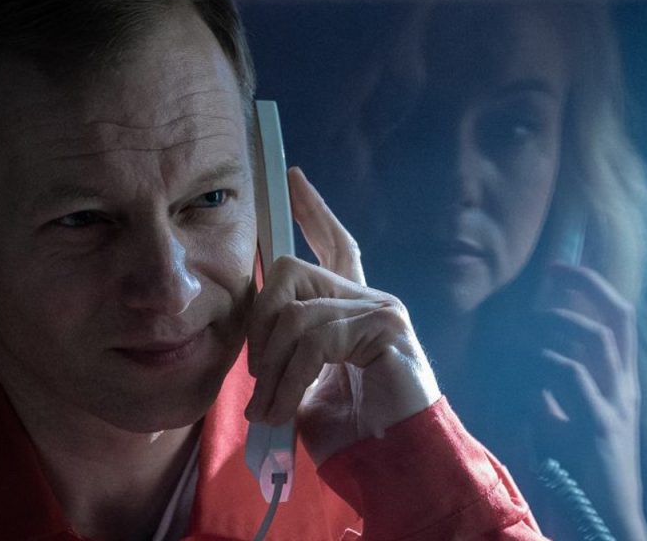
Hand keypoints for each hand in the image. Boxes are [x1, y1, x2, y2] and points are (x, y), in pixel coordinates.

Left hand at [244, 167, 440, 464]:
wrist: (394, 467)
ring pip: (295, 314)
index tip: (292, 179)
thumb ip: (287, 347)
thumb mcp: (304, 382)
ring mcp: (382, 311)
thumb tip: (253, 331)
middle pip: (290, 272)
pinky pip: (315, 340)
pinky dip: (290, 381)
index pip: (335, 244)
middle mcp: (370, 299)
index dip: (314, 210)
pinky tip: (285, 411)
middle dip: (259, 325)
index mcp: (352, 308)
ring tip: (269, 411)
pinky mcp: (385, 330)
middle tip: (258, 378)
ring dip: (271, 371)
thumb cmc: (350, 432)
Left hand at [529, 263, 646, 540]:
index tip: (561, 268)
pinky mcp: (599, 425)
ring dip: (557, 324)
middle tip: (551, 271)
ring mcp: (616, 404)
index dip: (594, 288)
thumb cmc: (584, 472)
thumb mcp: (567, 422)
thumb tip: (528, 365)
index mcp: (621, 385)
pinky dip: (545, 364)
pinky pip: (572, 376)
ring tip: (527, 330)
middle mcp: (625, 388)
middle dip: (585, 286)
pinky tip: (526, 373)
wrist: (608, 515)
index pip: (620, 321)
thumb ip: (555, 393)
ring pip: (595, 339)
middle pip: (617, 319)